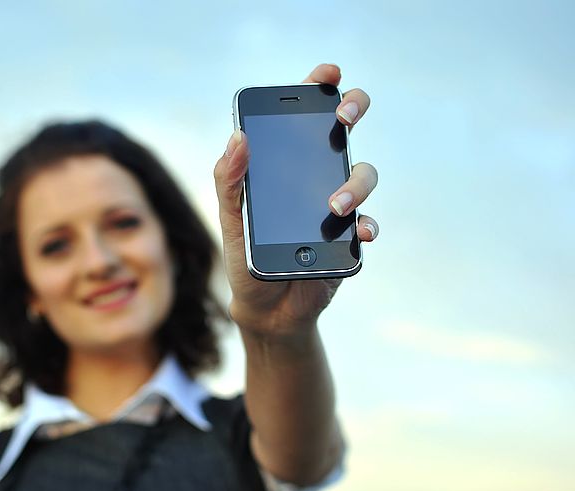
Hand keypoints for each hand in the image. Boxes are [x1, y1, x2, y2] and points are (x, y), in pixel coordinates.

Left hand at [213, 63, 378, 336]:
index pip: (305, 119)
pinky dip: (367, 226)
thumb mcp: (230, 219)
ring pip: (363, 176)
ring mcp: (339, 208)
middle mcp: (317, 180)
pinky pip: (368, 225)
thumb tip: (237, 137)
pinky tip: (359, 232)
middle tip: (343, 117)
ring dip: (355, 184)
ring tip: (334, 206)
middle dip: (352, 110)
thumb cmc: (245, 257)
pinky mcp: (350, 240)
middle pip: (345, 132)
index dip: (319, 89)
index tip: (326, 73)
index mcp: (286, 167)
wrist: (264, 310)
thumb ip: (229, 180)